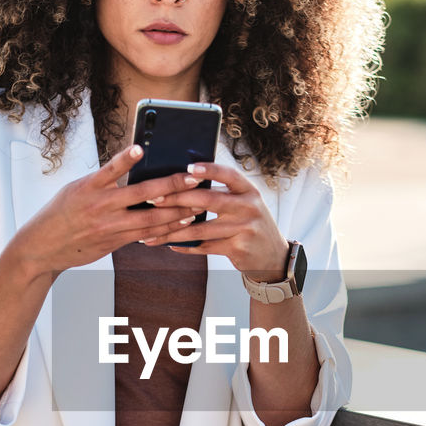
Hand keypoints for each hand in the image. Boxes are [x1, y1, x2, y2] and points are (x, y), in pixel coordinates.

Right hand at [11, 144, 206, 278]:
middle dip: (171, 186)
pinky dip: (163, 229)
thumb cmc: (61, 212)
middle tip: (193, 178)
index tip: (141, 148)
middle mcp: (100, 206)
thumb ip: (104, 181)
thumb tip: (136, 170)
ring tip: (196, 205)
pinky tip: (180, 224)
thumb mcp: (76, 189)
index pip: (110, 169)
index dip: (126, 159)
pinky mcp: (113, 244)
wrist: (42, 247)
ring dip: (176, 213)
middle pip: (142, 195)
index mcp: (88, 187)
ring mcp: (108, 227)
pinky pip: (144, 236)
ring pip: (149, 219)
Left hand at [137, 162, 289, 278]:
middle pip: (209, 200)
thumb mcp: (246, 204)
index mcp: (249, 191)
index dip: (209, 170)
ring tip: (152, 230)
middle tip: (154, 199)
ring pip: (201, 229)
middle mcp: (249, 207)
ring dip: (173, 230)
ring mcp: (244, 229)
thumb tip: (185, 181)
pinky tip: (169, 244)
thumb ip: (224, 193)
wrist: (273, 256)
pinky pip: (205, 247)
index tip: (187, 168)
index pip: (228, 175)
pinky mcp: (238, 249)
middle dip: (178, 199)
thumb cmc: (250, 224)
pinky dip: (185, 247)